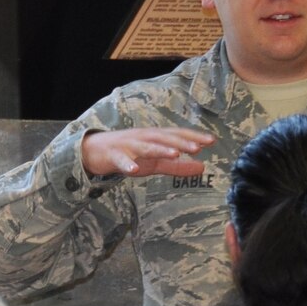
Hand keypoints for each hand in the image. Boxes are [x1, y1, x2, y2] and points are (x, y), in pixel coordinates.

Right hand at [81, 127, 213, 178]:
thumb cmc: (130, 154)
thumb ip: (178, 166)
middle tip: (198, 148)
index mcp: (156, 138)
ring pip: (146, 146)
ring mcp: (129, 145)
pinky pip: (121, 160)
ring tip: (174, 154)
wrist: (95, 151)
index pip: (178, 136)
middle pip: (165, 138)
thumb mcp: (156, 163)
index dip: (194, 138)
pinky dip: (127, 163)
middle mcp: (144, 138)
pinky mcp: (114, 155)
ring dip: (160, 149)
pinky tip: (134, 169)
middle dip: (181, 142)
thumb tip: (203, 167)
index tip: (212, 141)